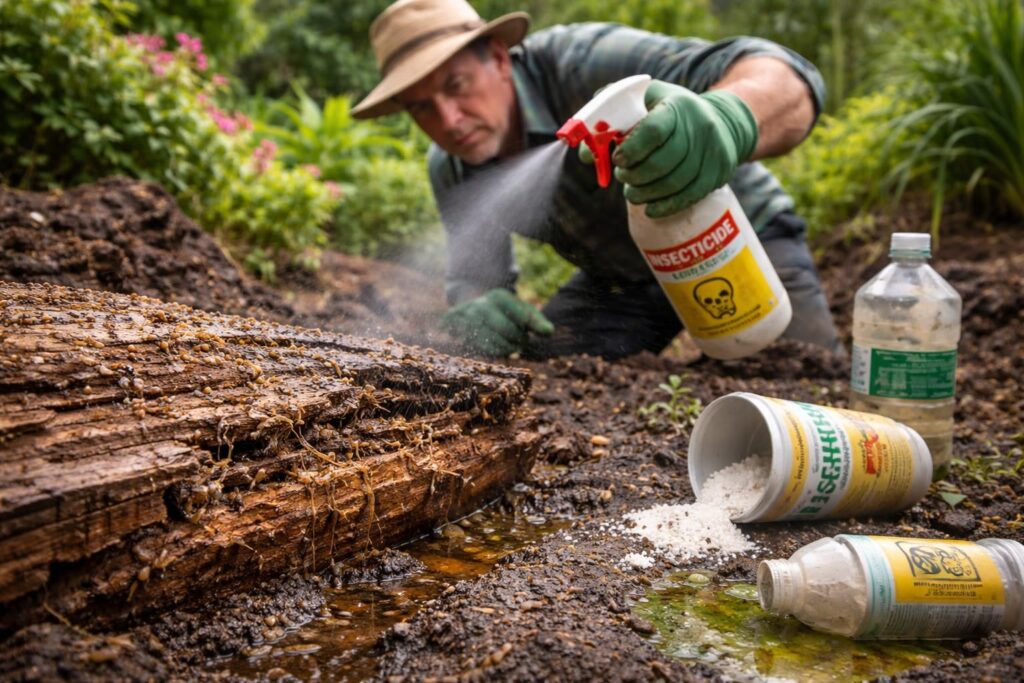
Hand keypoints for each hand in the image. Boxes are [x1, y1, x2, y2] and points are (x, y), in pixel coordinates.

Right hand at [440, 289, 553, 356]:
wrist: (469, 310)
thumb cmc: (504, 312)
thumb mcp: (520, 309)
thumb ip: (536, 320)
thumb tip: (549, 331)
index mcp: (499, 297)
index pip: (522, 314)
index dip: (536, 325)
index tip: (547, 331)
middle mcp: (481, 308)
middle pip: (510, 332)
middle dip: (521, 339)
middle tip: (523, 340)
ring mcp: (469, 324)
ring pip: (498, 345)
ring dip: (510, 348)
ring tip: (512, 343)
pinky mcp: (465, 339)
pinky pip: (488, 353)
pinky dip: (498, 353)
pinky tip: (499, 346)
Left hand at [613, 80, 757, 217]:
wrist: (722, 120)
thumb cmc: (669, 112)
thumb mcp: (645, 101)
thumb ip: (612, 119)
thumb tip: (587, 154)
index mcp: (677, 106)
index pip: (654, 130)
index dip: (632, 149)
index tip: (617, 159)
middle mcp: (700, 127)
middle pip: (663, 162)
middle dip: (635, 175)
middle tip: (622, 176)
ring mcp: (712, 152)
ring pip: (674, 183)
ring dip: (646, 193)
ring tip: (631, 193)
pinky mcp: (717, 173)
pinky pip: (689, 197)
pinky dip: (665, 206)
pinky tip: (649, 209)